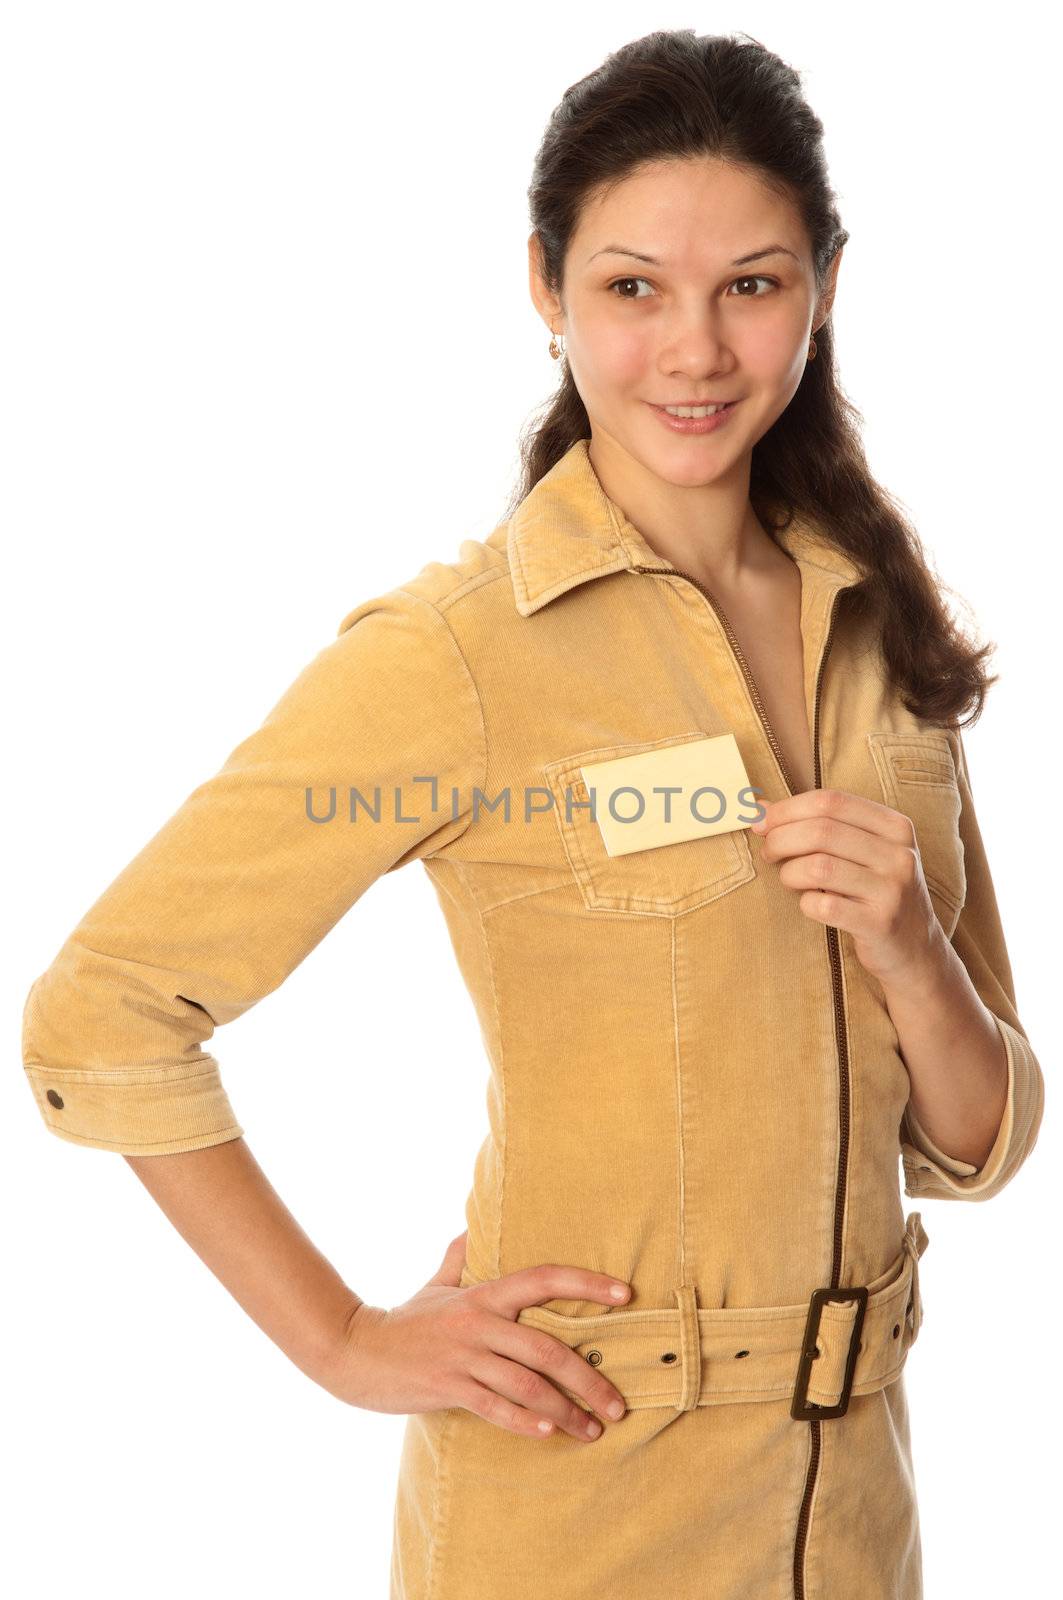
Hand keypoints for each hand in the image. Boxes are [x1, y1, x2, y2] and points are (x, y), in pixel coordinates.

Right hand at [325, 1231, 630, 1442]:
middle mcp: (479, 1322)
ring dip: (566, 1410)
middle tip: (619, 1403)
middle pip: (547, 1347)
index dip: (586, 1284)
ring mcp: (464, 1356)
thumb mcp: (435, 1284)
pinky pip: (494, 1407)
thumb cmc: (405, 1321)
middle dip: (589, 1377)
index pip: (543, 1278)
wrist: (356, 1352)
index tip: (626, 1295)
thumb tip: (472, 1226)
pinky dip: (524, 1422)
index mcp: (483, 1294)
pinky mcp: (448, 1387)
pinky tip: (548, 1434)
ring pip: (527, 1384)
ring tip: (593, 1429)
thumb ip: (460, 1257)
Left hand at [750, 787, 947, 985]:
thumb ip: (821, 825)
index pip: (831, 801)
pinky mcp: (879, 923)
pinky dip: (805, 903)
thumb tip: (760, 807)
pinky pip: (823, 905)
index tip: (761, 821)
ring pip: (818, 867)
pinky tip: (810, 904)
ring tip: (788, 879)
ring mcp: (892, 890)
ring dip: (789, 872)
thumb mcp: (863, 851)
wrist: (915, 947)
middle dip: (781, 839)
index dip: (788, 809)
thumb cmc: (875, 891)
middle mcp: (899, 854)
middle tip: (768, 852)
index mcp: (895, 826)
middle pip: (821, 831)